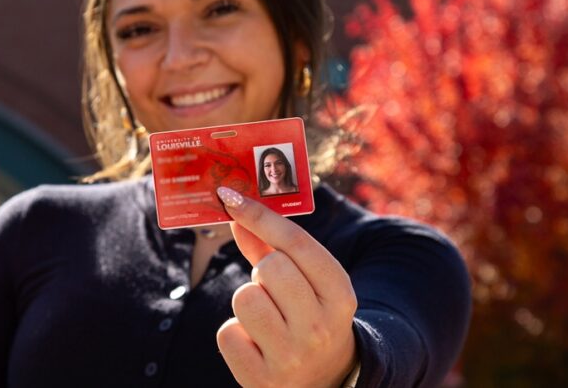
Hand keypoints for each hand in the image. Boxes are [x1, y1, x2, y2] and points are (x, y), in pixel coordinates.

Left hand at [216, 187, 358, 387]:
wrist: (322, 380)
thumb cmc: (308, 317)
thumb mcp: (308, 283)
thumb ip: (272, 246)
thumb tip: (235, 212)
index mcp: (339, 294)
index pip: (296, 242)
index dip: (260, 215)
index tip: (230, 197)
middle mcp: (320, 327)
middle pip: (269, 267)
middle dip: (262, 273)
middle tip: (273, 291)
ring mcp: (292, 356)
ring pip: (244, 298)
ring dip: (248, 302)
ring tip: (265, 318)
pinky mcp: (262, 379)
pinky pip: (227, 333)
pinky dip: (235, 334)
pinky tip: (256, 344)